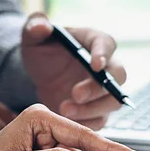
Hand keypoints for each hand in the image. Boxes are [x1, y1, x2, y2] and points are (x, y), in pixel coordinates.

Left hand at [22, 13, 125, 129]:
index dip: (103, 54)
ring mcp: (103, 90)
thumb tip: (42, 26)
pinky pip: (101, 121)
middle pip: (117, 77)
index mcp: (94, 41)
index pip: (106, 44)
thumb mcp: (32, 36)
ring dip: (92, 109)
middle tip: (76, 94)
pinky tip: (68, 123)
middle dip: (98, 88)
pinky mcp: (97, 110)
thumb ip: (34, 26)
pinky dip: (87, 124)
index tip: (95, 65)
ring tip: (64, 109)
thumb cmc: (42, 49)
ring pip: (112, 103)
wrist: (41, 74)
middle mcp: (106, 66)